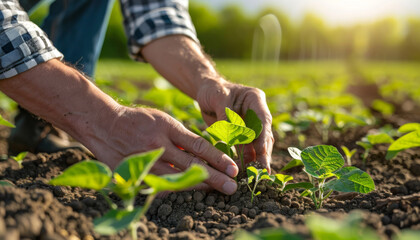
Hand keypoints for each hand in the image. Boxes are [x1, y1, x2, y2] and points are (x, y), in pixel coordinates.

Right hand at [90, 106, 238, 194]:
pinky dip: (175, 189)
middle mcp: (157, 144)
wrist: (104, 124)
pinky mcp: (134, 173)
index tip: (233, 168)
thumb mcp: (163, 120)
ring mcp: (145, 160)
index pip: (198, 145)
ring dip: (198, 186)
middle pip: (191, 165)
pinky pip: (159, 186)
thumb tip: (205, 153)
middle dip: (214, 178)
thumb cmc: (139, 120)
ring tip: (216, 190)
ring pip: (177, 178)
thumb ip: (182, 137)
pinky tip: (189, 192)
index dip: (218, 158)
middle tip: (232, 187)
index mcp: (167, 127)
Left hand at [196, 79, 273, 172]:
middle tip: (263, 170)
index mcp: (255, 99)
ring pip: (257, 144)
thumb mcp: (218, 99)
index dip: (263, 136)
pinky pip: (246, 148)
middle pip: (263, 135)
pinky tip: (244, 170)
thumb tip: (233, 140)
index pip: (263, 119)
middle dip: (263, 153)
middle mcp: (257, 112)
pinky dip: (246, 159)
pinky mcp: (243, 134)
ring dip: (256, 159)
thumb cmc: (213, 91)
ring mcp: (251, 124)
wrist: (206, 92)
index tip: (262, 151)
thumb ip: (227, 118)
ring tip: (255, 174)